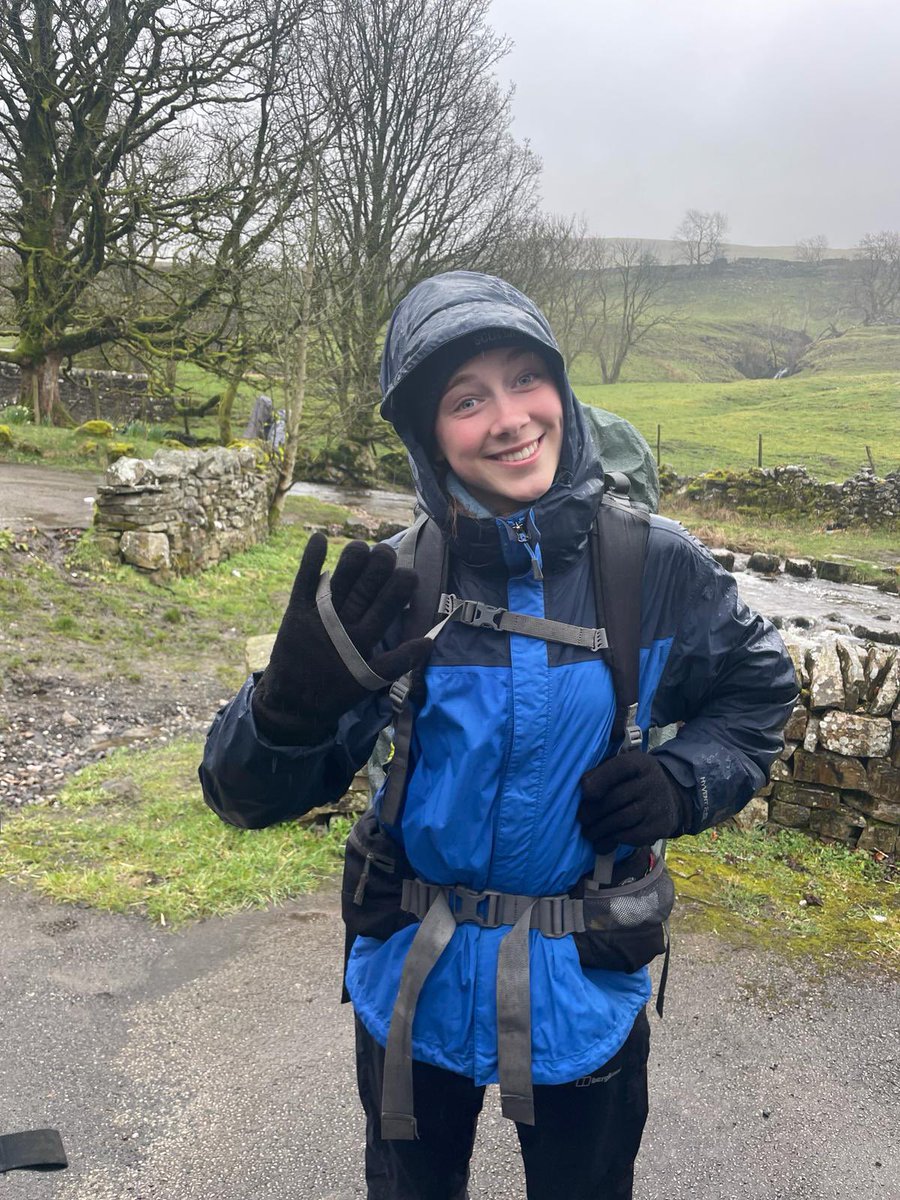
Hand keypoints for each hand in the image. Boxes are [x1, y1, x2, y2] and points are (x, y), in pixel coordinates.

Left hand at [251, 533, 431, 743]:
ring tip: (363, 547)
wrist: (291, 704)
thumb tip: (429, 640)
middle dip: (380, 565)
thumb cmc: (336, 693)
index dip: (401, 585)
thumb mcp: (371, 682)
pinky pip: (304, 581)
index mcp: (363, 641)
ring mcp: (317, 616)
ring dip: (353, 559)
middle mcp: (342, 624)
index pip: (388, 605)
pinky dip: (311, 560)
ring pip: (341, 580)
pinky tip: (320, 538)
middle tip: (388, 553)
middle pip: (366, 586)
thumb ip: (400, 661)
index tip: (410, 574)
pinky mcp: (296, 612)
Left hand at [577, 753, 692, 851]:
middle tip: (581, 818)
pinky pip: (632, 836)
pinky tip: (603, 841)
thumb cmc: (634, 781)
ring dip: (600, 829)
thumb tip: (583, 788)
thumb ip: (601, 773)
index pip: (620, 767)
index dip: (599, 780)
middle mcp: (652, 782)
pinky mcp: (660, 826)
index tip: (584, 792)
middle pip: (616, 798)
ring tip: (588, 832)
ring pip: (622, 819)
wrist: (669, 797)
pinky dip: (613, 839)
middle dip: (593, 811)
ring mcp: (658, 805)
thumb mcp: (622, 769)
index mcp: (640, 763)